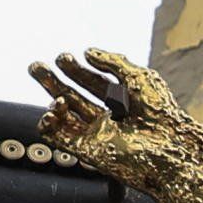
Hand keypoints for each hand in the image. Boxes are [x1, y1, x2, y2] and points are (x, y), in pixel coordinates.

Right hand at [30, 47, 185, 171]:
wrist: (167, 147)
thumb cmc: (160, 113)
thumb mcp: (139, 76)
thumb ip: (113, 61)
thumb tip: (87, 52)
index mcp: (123, 101)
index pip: (92, 83)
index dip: (76, 69)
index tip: (63, 57)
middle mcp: (108, 118)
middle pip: (73, 96)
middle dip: (53, 80)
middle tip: (36, 66)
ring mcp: (96, 135)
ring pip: (63, 115)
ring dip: (50, 95)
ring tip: (41, 78)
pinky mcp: (87, 151)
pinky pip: (58, 137)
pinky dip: (48, 122)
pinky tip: (54, 107)